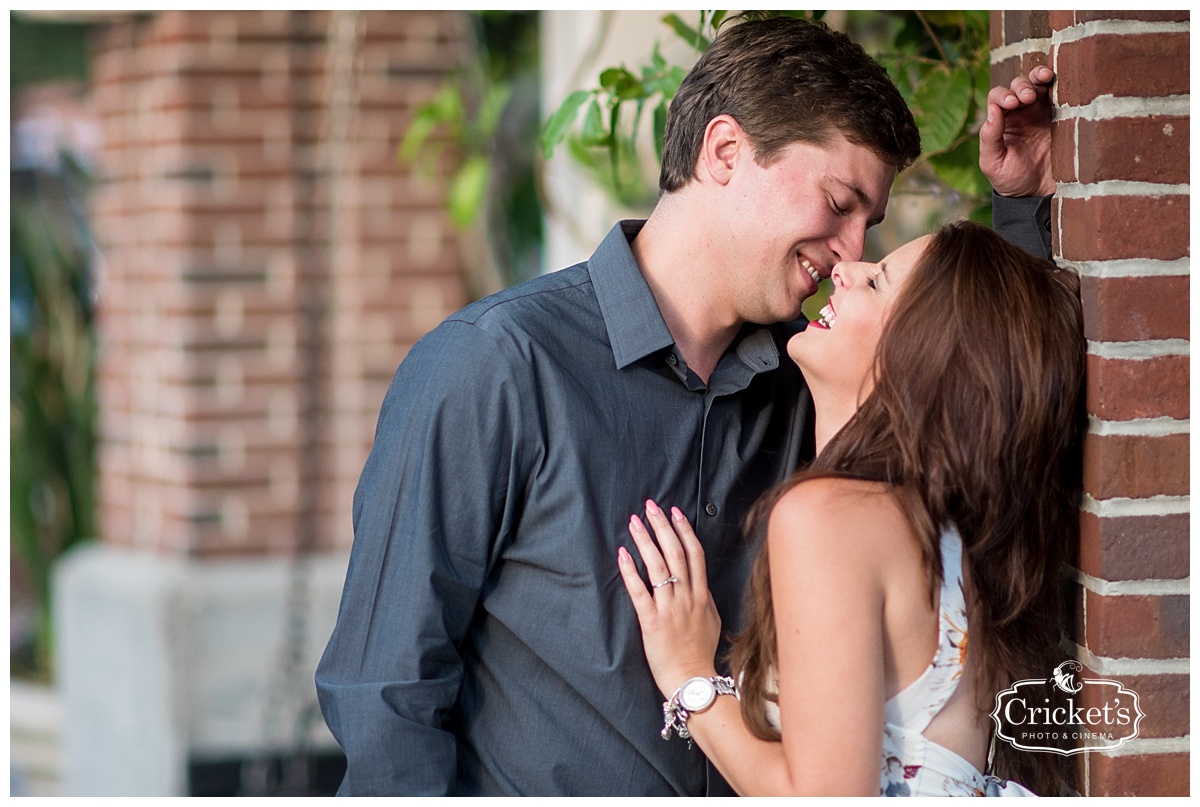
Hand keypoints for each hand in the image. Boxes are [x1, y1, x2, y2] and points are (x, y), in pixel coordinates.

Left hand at [618, 500, 720, 698]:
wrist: (693, 681)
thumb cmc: (701, 653)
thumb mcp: (712, 622)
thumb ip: (705, 600)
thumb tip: (700, 583)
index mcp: (702, 595)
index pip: (694, 554)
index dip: (683, 530)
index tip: (674, 511)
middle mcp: (687, 597)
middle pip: (675, 553)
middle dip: (662, 526)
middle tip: (650, 506)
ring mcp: (670, 608)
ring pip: (658, 567)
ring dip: (645, 541)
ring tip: (635, 522)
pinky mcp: (652, 622)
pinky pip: (639, 592)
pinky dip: (631, 571)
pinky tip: (623, 554)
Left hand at [979, 65, 1054, 196]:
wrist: (1039, 193)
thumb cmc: (1011, 180)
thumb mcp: (992, 163)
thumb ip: (989, 138)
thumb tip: (992, 110)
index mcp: (1001, 121)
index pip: (997, 98)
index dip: (1003, 96)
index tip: (1011, 104)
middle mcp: (1020, 113)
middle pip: (1017, 86)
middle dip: (1021, 86)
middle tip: (1026, 98)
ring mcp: (1042, 111)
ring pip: (1038, 84)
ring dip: (1038, 78)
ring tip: (1042, 80)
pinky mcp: (1062, 114)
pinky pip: (1059, 93)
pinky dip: (1058, 82)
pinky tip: (1058, 80)